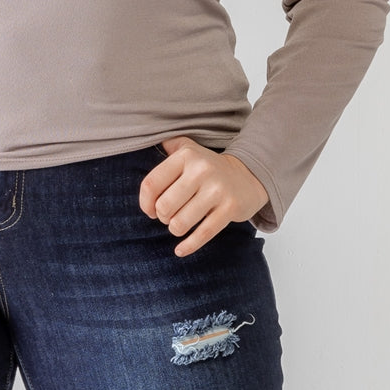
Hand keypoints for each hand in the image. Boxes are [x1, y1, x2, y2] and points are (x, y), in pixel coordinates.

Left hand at [139, 136, 267, 256]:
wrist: (247, 175)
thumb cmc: (207, 166)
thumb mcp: (187, 149)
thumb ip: (166, 145)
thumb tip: (142, 138)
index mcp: (186, 156)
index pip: (151, 183)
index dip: (145, 202)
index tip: (149, 210)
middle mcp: (201, 170)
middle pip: (164, 206)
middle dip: (162, 217)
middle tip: (169, 215)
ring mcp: (217, 190)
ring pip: (181, 222)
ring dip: (175, 229)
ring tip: (178, 224)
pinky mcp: (230, 208)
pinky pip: (203, 233)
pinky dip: (189, 246)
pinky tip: (180, 250)